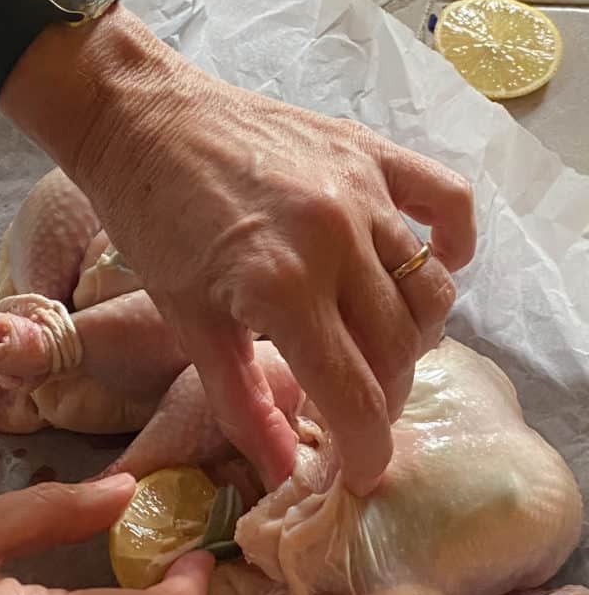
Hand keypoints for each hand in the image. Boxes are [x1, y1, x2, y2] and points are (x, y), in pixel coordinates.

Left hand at [70, 60, 474, 494]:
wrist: (141, 120)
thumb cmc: (151, 225)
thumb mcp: (188, 324)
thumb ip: (242, 405)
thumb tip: (281, 474)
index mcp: (282, 288)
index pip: (355, 395)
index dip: (366, 449)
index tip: (364, 472)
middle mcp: (336, 239)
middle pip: (399, 349)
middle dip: (384, 397)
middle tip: (354, 405)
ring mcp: (360, 190)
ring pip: (430, 290)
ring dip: (414, 336)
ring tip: (379, 346)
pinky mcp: (369, 151)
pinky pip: (447, 199)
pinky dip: (454, 242)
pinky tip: (437, 264)